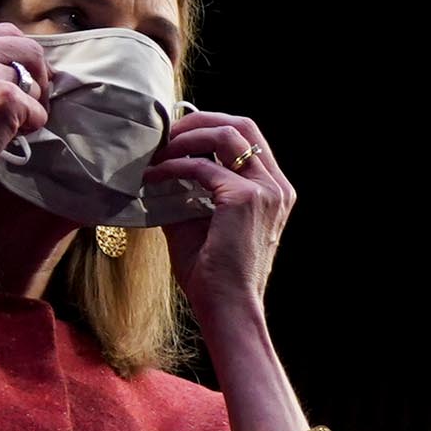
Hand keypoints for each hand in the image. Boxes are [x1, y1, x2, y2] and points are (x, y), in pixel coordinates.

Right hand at [0, 23, 49, 194]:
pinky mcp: (4, 99)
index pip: (8, 34)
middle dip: (39, 78)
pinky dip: (29, 129)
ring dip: (29, 107)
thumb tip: (20, 63)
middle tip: (30, 104)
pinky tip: (3, 139)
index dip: (23, 58)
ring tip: (2, 127)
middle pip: (29, 50)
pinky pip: (38, 112)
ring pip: (35, 84)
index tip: (26, 78)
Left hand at [147, 110, 294, 316]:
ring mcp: (265, 190)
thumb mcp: (201, 223)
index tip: (178, 135)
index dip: (212, 127)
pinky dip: (174, 166)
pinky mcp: (244, 199)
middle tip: (165, 132)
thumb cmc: (214, 277)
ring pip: (226, 135)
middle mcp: (277, 186)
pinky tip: (153, 176)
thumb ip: (189, 192)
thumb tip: (158, 168)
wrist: (229, 309)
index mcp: (274, 191)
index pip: (248, 137)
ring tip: (158, 150)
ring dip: (186, 137)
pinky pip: (202, 167)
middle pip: (242, 124)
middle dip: (200, 120)